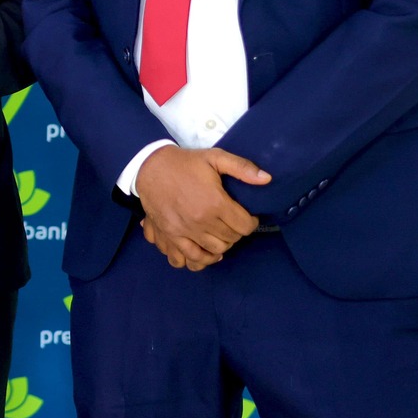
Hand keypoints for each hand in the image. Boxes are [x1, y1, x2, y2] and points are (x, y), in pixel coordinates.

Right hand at [133, 146, 267, 270]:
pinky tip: (206, 251)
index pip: (245, 226)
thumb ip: (242, 168)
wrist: (149, 167)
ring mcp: (185, 231)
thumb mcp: (215, 158)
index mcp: (215, 203)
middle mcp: (201, 221)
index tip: (248, 216)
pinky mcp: (171, 236)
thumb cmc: (185, 163)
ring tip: (220, 234)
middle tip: (232, 222)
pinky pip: (189, 258)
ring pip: (215, 251)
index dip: (251, 221)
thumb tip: (267, 179)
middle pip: (232, 239)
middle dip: (237, 231)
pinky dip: (201, 259)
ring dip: (222, 244)